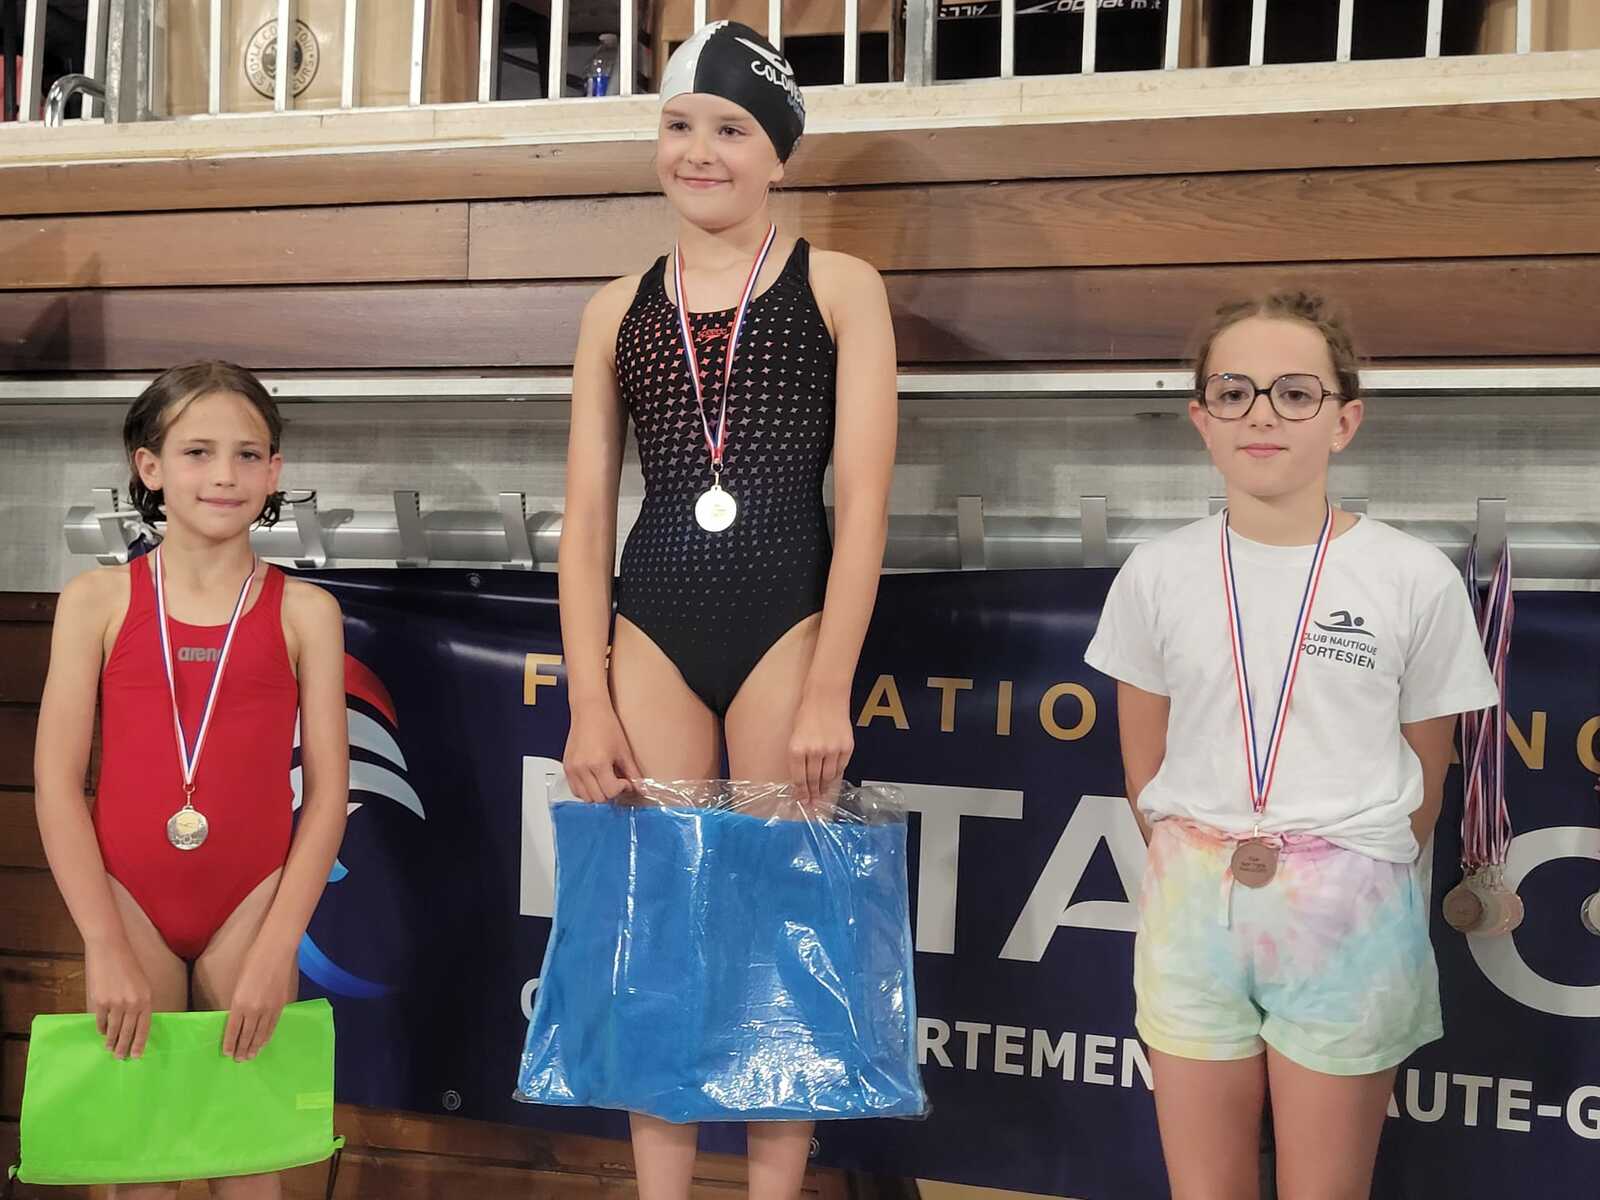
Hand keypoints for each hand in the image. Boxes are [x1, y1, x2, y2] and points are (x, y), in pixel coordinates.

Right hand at [85, 936, 152, 1059]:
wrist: (110, 949)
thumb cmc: (127, 965)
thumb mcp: (141, 983)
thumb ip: (140, 1002)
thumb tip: (135, 1023)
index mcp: (146, 998)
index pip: (144, 1027)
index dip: (140, 1043)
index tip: (137, 1055)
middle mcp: (132, 1003)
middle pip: (128, 1031)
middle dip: (124, 1046)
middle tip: (120, 1058)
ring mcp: (115, 1003)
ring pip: (114, 1029)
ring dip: (111, 1041)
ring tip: (110, 1049)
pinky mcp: (99, 1001)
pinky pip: (100, 1020)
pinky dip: (101, 1028)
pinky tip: (102, 1033)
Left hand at [222, 935, 295, 1061]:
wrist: (276, 950)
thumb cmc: (252, 960)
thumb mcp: (239, 983)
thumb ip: (238, 1001)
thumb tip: (238, 1016)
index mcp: (239, 1003)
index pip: (233, 1030)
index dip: (230, 1043)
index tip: (227, 1053)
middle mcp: (254, 1009)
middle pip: (247, 1035)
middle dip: (242, 1049)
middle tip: (239, 1060)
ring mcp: (269, 1008)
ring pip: (261, 1033)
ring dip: (255, 1046)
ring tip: (251, 1056)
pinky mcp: (281, 1004)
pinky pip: (273, 1025)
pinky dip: (267, 1036)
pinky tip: (264, 1042)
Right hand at [563, 699, 642, 803]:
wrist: (589, 712)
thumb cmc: (606, 726)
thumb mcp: (624, 751)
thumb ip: (633, 773)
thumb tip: (640, 788)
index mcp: (598, 763)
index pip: (610, 792)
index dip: (622, 790)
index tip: (626, 782)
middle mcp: (582, 768)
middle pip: (598, 798)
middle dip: (611, 793)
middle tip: (617, 782)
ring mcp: (572, 769)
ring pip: (585, 797)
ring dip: (598, 794)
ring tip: (606, 781)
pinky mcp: (567, 768)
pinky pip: (575, 790)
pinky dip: (586, 791)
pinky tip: (595, 781)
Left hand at [788, 693, 853, 805]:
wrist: (826, 696)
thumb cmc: (807, 714)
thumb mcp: (795, 736)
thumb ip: (798, 758)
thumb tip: (801, 780)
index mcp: (797, 749)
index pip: (799, 779)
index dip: (801, 792)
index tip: (802, 800)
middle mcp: (814, 752)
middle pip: (813, 780)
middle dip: (812, 793)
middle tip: (812, 802)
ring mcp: (832, 750)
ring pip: (828, 777)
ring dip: (824, 788)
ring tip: (822, 794)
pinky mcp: (846, 747)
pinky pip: (841, 768)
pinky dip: (836, 776)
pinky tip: (832, 781)